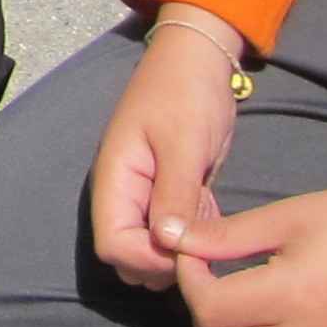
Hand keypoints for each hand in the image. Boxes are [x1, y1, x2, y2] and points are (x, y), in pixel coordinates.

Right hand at [88, 11, 245, 291]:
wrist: (198, 62)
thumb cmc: (186, 95)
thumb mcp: (184, 142)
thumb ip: (174, 193)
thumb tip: (166, 245)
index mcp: (115, 180)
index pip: (112, 246)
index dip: (148, 260)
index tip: (190, 250)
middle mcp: (123, 196)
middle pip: (128, 257)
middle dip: (165, 263)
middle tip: (205, 243)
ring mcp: (143, 198)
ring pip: (151, 252)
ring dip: (181, 252)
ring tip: (211, 226)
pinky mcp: (165, 197)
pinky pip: (173, 237)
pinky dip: (193, 238)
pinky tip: (214, 214)